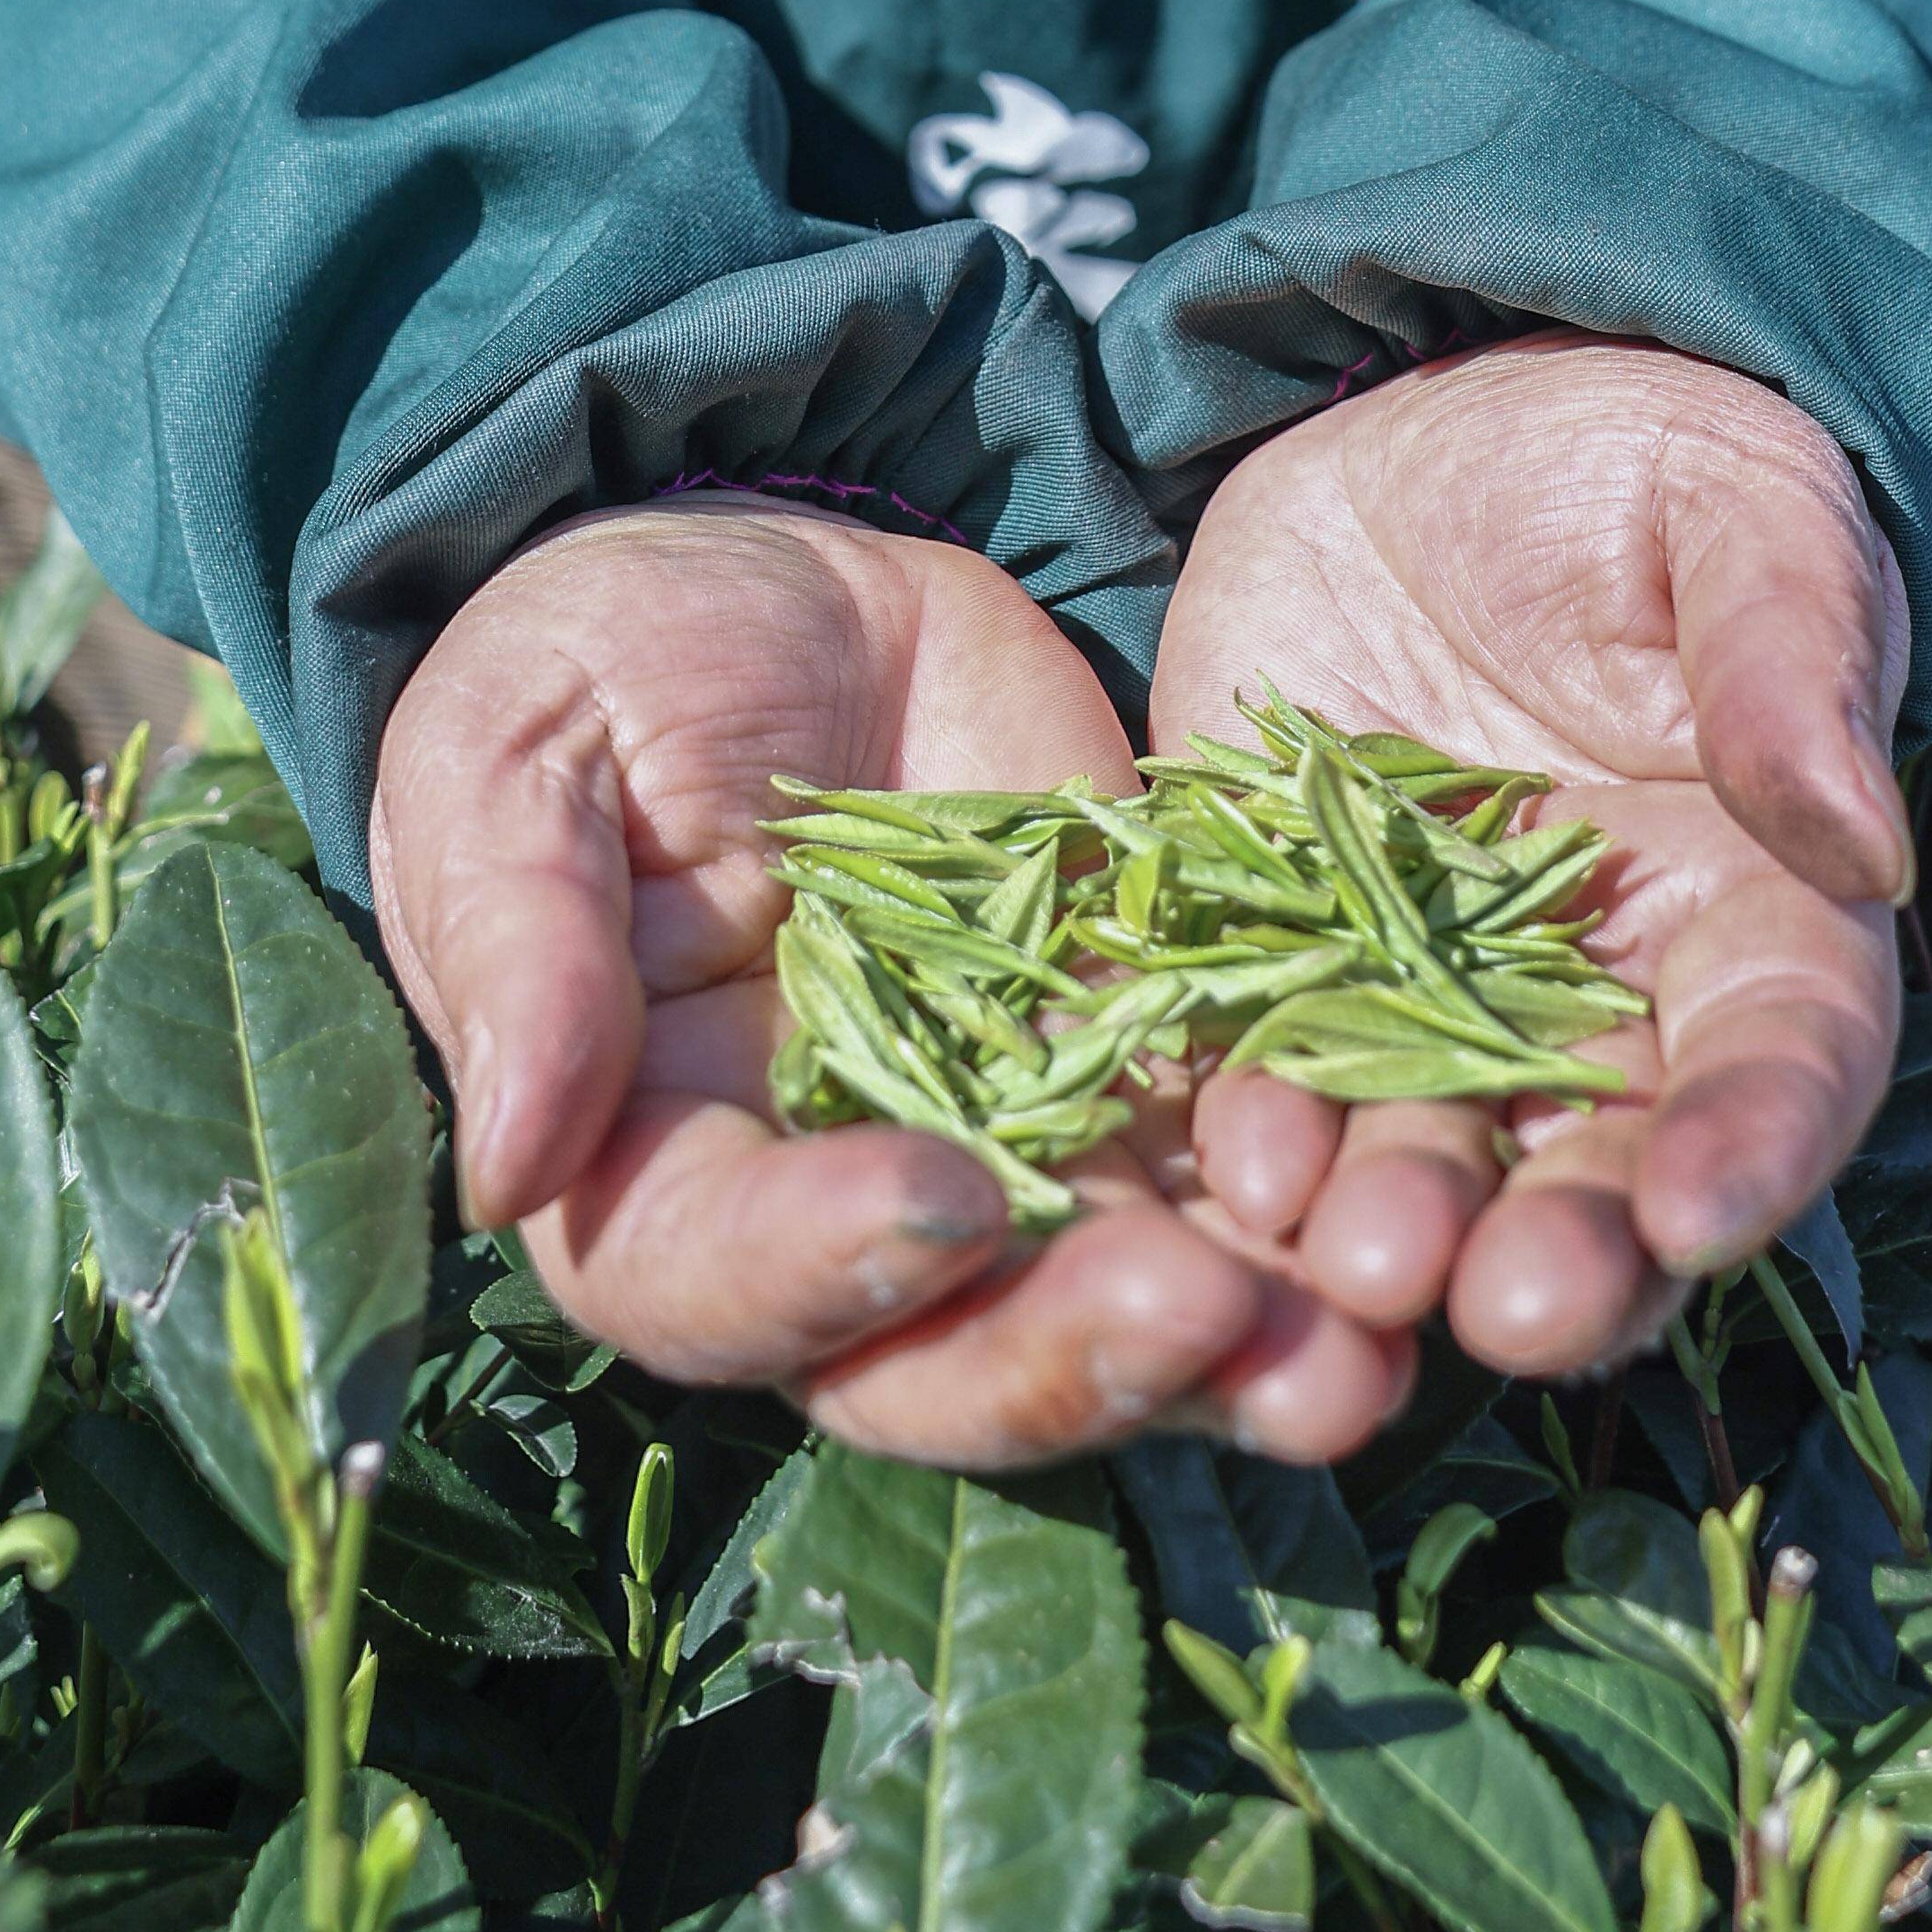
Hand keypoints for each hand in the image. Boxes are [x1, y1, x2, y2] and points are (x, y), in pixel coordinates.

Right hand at [369, 497, 1413, 1467]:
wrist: (774, 573)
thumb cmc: (593, 669)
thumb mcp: (521, 760)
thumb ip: (521, 947)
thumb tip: (507, 1162)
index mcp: (655, 1168)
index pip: (720, 1283)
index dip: (824, 1271)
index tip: (939, 1200)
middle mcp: (838, 1209)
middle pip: (942, 1356)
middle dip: (1074, 1358)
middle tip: (1208, 1315)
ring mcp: (1007, 1144)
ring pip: (1116, 1303)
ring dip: (1239, 1343)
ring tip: (1356, 1346)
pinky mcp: (1139, 1056)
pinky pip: (1238, 1158)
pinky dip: (1328, 1199)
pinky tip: (1423, 1206)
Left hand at [1152, 337, 1909, 1379]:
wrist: (1437, 431)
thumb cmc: (1643, 470)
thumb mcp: (1744, 521)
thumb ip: (1793, 667)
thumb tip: (1863, 838)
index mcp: (1755, 918)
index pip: (1782, 1063)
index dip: (1753, 1146)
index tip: (1700, 1211)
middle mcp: (1597, 1003)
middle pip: (1598, 1165)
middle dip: (1561, 1251)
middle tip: (1508, 1307)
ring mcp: (1421, 993)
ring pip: (1422, 1153)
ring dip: (1387, 1227)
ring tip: (1345, 1256)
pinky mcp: (1269, 947)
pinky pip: (1251, 1060)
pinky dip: (1235, 1127)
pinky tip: (1218, 1160)